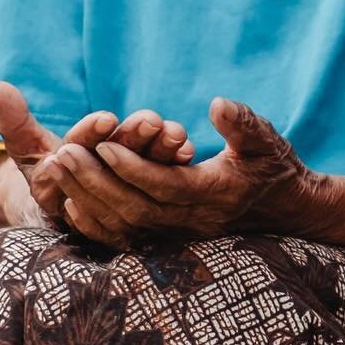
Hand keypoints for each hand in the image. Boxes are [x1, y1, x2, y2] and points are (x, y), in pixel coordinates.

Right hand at [0, 81, 193, 229]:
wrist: (69, 210)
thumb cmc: (47, 169)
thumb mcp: (26, 146)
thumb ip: (13, 118)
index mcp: (58, 180)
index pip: (74, 154)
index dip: (89, 135)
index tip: (107, 117)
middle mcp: (88, 195)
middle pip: (111, 165)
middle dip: (132, 141)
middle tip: (152, 120)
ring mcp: (116, 202)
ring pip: (138, 176)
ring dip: (157, 154)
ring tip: (175, 131)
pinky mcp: (142, 204)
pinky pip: (158, 186)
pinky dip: (172, 168)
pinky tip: (188, 150)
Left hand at [36, 97, 319, 248]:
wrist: (285, 211)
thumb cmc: (274, 166)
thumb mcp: (266, 138)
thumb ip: (242, 122)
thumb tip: (217, 104)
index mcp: (216, 193)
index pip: (165, 185)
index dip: (132, 168)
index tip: (102, 146)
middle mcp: (194, 220)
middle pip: (134, 208)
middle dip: (95, 181)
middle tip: (64, 153)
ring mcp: (179, 235)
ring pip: (124, 225)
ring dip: (88, 199)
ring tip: (59, 169)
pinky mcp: (169, 239)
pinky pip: (126, 239)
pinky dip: (96, 225)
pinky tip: (72, 203)